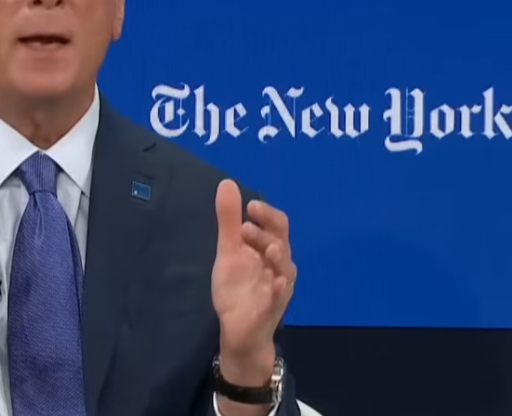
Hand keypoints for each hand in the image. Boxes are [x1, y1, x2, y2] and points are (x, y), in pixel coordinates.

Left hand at [211, 179, 295, 380]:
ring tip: (269, 248)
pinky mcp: (271, 309)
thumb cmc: (238, 287)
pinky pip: (279, 298)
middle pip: (282, 243)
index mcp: (269, 250)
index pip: (277, 226)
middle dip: (268, 233)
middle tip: (246, 227)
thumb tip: (227, 183)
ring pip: (284, 269)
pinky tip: (278, 283)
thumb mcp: (229, 251)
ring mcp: (278, 288)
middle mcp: (279, 266)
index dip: (267, 215)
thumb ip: (229, 221)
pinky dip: (280, 290)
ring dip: (278, 257)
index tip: (250, 206)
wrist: (238, 328)